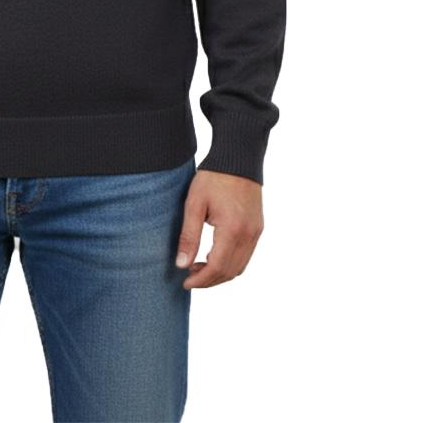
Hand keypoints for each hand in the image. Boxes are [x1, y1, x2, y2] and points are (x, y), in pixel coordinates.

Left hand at [173, 169, 263, 289]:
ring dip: (220, 273)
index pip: (217, 268)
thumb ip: (189, 235)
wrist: (238, 157)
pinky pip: (246, 255)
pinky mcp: (258, 227)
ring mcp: (256, 232)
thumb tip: (182, 265)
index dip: (201, 280)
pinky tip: (214, 255)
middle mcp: (249, 235)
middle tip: (189, 276)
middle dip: (209, 280)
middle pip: (230, 272)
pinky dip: (230, 262)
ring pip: (240, 267)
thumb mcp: (195, 203)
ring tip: (198, 267)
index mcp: (232, 229)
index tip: (185, 282)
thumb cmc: (214, 177)